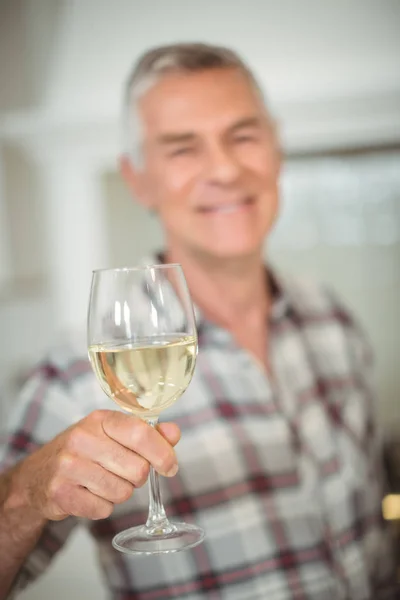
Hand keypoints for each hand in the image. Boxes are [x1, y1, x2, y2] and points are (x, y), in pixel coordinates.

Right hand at [8, 410, 179, 520]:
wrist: (38, 475)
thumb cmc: (85, 451)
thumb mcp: (113, 434)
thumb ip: (148, 434)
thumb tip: (174, 433)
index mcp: (100, 420)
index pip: (140, 433)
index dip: (162, 453)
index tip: (170, 466)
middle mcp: (82, 438)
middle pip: (136, 469)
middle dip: (137, 477)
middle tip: (123, 472)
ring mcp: (68, 466)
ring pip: (122, 492)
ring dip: (119, 492)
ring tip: (102, 481)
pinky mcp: (60, 493)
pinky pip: (103, 509)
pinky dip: (102, 507)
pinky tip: (89, 493)